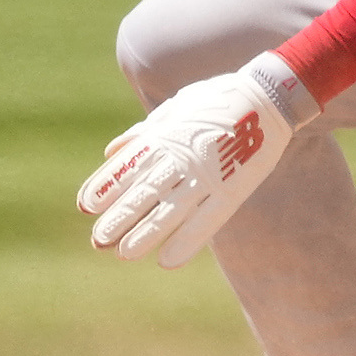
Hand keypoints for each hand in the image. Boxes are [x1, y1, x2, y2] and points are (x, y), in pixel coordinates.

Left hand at [76, 57, 309, 268]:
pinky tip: (167, 261)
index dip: (106, 186)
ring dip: (146, 233)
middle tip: (98, 239)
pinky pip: (207, 220)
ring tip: (124, 253)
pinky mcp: (233, 189)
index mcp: (167, 134)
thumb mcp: (176, 107)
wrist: (269, 95)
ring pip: (170, 210)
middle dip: (119, 216)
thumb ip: (143, 132)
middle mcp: (183, 156)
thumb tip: (111, 151)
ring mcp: (208, 174)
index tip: (85, 205)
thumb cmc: (219, 99)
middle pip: (144, 192)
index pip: (128, 165)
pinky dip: (187, 241)